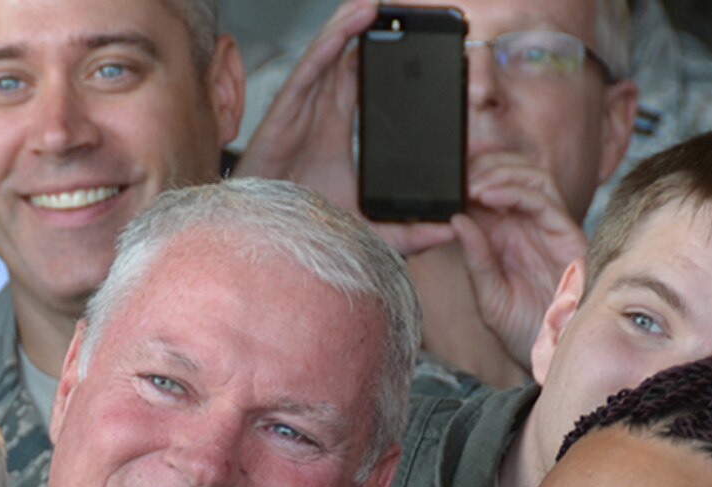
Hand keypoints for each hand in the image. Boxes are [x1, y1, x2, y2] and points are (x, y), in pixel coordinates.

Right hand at [235, 0, 454, 256]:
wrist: (261, 237)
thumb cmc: (298, 225)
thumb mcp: (365, 227)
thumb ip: (406, 230)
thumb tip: (450, 228)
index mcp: (338, 127)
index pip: (366, 80)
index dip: (388, 56)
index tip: (420, 39)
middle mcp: (320, 109)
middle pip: (350, 56)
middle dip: (374, 31)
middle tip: (406, 9)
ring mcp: (303, 107)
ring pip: (331, 53)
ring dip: (353, 24)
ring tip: (380, 3)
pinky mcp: (286, 111)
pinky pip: (310, 68)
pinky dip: (330, 43)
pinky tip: (351, 25)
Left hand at [448, 152, 587, 371]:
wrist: (551, 351)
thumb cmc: (520, 326)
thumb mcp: (488, 293)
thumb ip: (474, 257)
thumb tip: (455, 219)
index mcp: (507, 233)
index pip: (492, 188)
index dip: (470, 174)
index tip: (442, 173)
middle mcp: (529, 224)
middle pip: (514, 172)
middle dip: (485, 166)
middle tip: (456, 174)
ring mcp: (549, 226)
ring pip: (531, 177)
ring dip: (500, 172)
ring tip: (471, 185)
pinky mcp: (567, 233)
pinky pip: (544, 200)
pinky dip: (516, 191)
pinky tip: (489, 196)